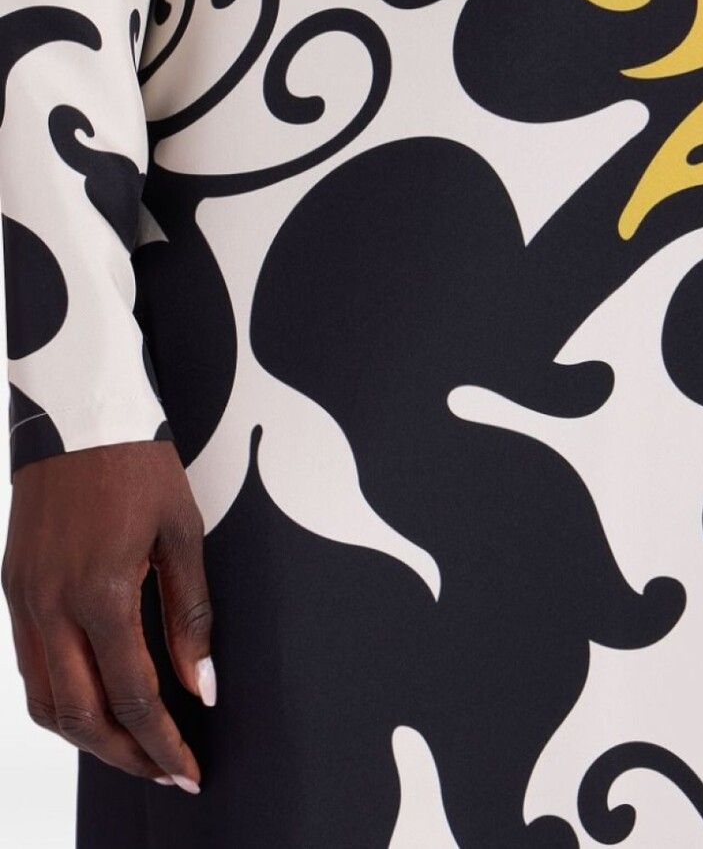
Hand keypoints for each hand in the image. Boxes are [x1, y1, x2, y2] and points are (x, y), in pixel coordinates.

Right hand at [2, 439, 215, 792]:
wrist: (78, 413)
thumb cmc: (138, 464)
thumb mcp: (182, 532)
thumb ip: (190, 614)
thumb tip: (202, 684)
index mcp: (101, 593)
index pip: (133, 697)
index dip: (162, 743)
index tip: (188, 770)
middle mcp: (51, 607)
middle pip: (81, 717)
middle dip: (125, 755)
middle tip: (165, 771)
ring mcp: (23, 601)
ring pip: (44, 702)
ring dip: (87, 737)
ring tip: (132, 747)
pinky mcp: (12, 589)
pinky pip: (28, 668)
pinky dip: (60, 699)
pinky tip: (95, 700)